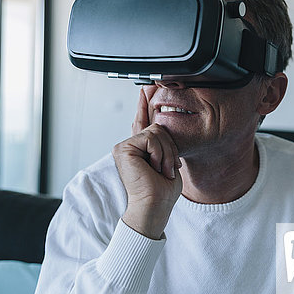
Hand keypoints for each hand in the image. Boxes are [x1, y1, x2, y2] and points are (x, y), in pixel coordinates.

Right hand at [112, 87, 181, 239]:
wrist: (155, 205)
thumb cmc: (163, 191)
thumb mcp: (168, 160)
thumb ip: (162, 142)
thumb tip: (160, 123)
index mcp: (139, 148)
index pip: (142, 121)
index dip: (144, 104)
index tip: (146, 88)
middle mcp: (129, 145)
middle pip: (158, 126)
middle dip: (170, 147)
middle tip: (167, 169)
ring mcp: (124, 146)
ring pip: (156, 131)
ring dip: (166, 153)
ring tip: (161, 170)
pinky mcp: (123, 148)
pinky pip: (150, 137)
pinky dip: (159, 153)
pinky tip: (155, 167)